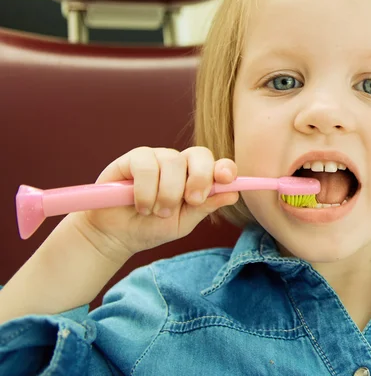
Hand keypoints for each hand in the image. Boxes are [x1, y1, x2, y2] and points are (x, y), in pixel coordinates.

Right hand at [69, 146, 238, 261]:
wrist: (116, 236)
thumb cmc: (151, 227)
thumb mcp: (182, 222)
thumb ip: (205, 206)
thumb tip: (234, 194)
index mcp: (195, 177)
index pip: (216, 164)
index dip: (224, 168)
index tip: (226, 179)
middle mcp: (179, 163)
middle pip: (199, 154)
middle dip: (200, 178)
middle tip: (191, 201)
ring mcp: (156, 158)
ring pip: (173, 162)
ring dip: (168, 193)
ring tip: (157, 212)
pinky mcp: (133, 158)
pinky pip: (146, 165)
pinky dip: (146, 190)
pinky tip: (141, 205)